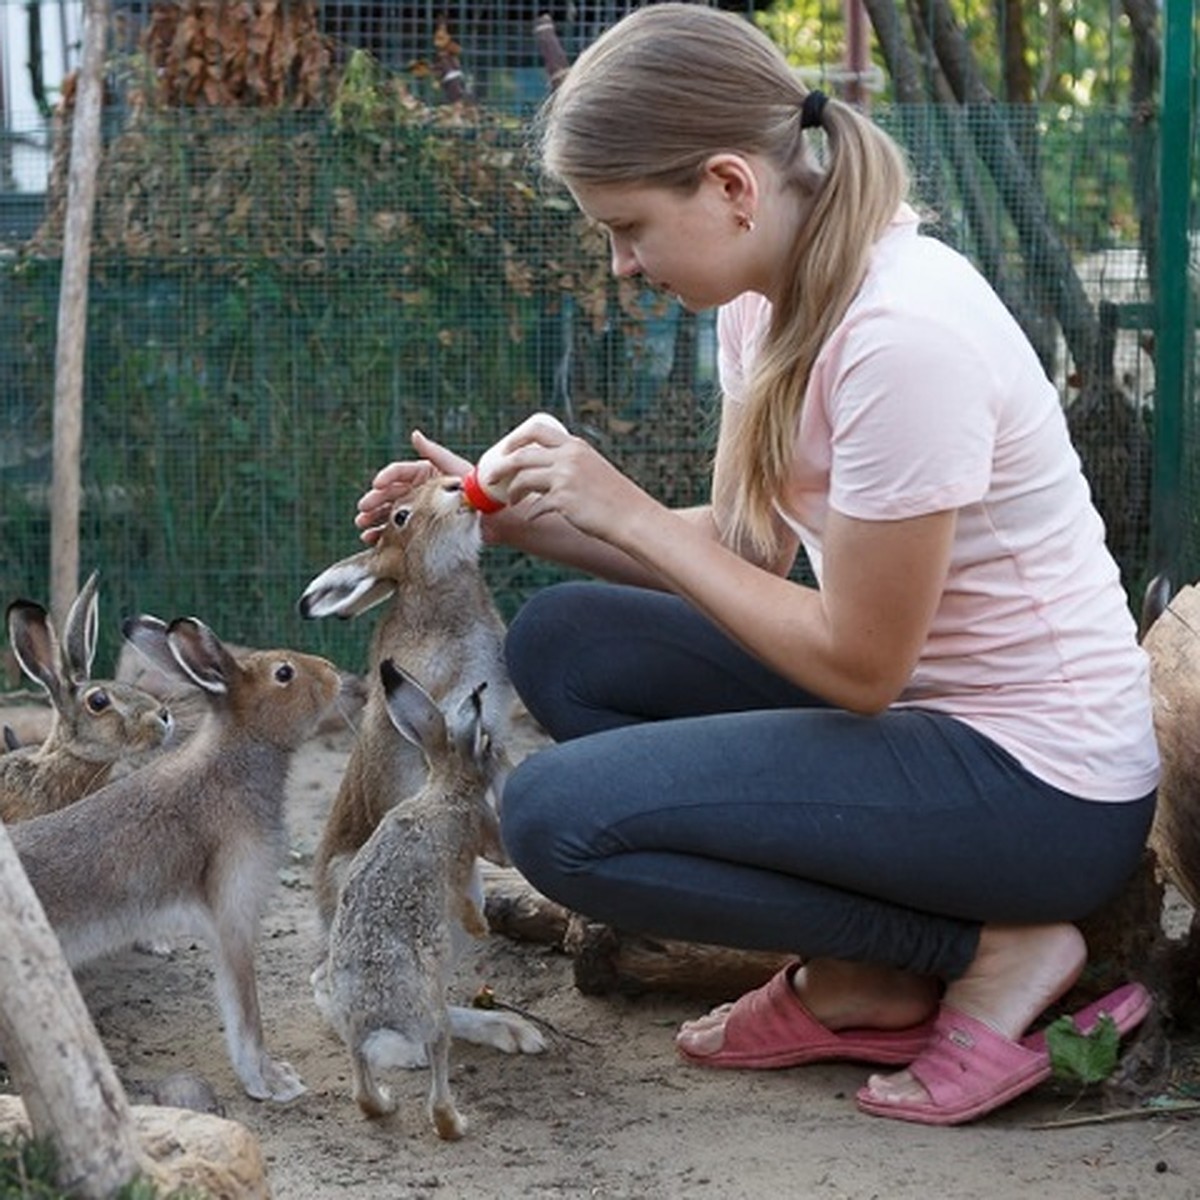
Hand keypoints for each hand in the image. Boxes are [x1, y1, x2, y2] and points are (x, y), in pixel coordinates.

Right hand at [354, 430, 471, 543]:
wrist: (496, 519)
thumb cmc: (478, 490)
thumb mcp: (455, 468)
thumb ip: (434, 453)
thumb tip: (415, 434)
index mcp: (424, 474)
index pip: (398, 473)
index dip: (386, 478)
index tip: (376, 484)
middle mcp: (418, 491)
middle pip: (389, 494)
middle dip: (374, 501)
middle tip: (363, 509)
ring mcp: (419, 511)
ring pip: (390, 513)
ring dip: (374, 518)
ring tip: (363, 526)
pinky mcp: (421, 530)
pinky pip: (399, 531)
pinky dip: (384, 535)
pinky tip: (372, 538)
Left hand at [500, 425, 658, 542]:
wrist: (631, 516)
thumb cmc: (614, 497)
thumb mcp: (593, 468)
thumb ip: (570, 464)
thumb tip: (543, 470)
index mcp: (575, 446)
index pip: (536, 430)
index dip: (515, 439)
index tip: (505, 450)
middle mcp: (568, 457)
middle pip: (522, 454)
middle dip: (501, 466)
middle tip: (491, 477)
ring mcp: (565, 478)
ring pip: (523, 478)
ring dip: (512, 491)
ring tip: (510, 499)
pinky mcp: (563, 499)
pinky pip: (535, 505)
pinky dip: (530, 512)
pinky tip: (531, 517)